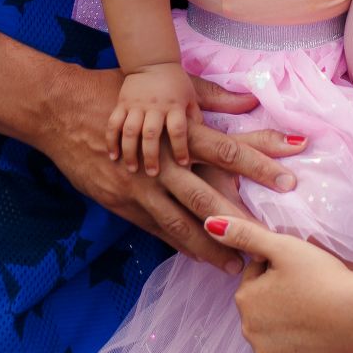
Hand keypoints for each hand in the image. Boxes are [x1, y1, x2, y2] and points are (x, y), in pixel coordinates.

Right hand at [35, 66, 302, 272]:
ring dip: (211, 246)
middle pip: (209, 197)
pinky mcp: (122, 202)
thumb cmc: (117, 93)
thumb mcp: (166, 87)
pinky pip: (156, 228)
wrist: (62, 111)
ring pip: (182, 223)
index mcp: (178, 131)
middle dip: (241, 221)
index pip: (229, 149)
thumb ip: (211, 95)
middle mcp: (164, 162)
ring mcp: (141, 186)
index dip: (261, 164)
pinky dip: (179, 243)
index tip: (290, 179)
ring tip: (236, 265)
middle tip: (270, 242)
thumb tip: (250, 99)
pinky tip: (198, 255)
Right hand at [112, 64, 198, 174]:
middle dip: (151, 155)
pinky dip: (111, 140)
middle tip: (153, 174)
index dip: (180, 148)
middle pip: (151, 133)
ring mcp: (136, 105)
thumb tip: (210, 141)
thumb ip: (196, 118)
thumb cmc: (176, 83)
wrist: (152, 61)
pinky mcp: (121, 104)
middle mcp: (155, 106)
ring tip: (131, 169)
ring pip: (130, 131)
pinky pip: (114, 123)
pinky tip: (112, 156)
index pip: (178, 130)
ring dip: (130, 151)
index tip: (183, 164)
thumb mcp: (191, 96)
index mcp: (174, 105)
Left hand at [206, 216, 352, 352]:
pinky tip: (300, 348)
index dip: (277, 269)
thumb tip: (210, 224)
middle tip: (307, 292)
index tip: (299, 269)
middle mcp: (248, 329)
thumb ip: (245, 235)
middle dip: (276, 299)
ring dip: (280, 327)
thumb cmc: (323, 277)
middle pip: (260, 307)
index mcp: (245, 298)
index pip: (255, 277)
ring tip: (310, 316)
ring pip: (267, 335)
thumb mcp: (283, 246)